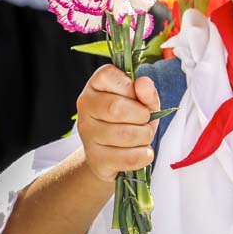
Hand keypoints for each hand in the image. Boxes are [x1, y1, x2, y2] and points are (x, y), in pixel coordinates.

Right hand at [76, 65, 159, 182]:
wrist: (115, 153)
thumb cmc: (131, 120)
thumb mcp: (144, 102)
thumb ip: (147, 92)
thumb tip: (143, 82)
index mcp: (96, 85)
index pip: (107, 75)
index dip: (130, 87)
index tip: (137, 98)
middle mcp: (85, 106)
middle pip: (115, 108)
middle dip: (142, 116)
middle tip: (145, 120)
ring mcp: (87, 133)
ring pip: (124, 134)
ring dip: (145, 136)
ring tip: (143, 135)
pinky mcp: (95, 158)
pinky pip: (127, 158)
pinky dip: (143, 155)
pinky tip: (142, 152)